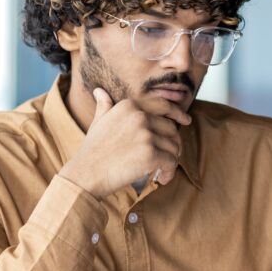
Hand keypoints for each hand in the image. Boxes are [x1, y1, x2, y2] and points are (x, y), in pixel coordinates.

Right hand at [59, 88, 190, 199]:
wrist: (85, 174)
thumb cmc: (93, 151)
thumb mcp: (98, 122)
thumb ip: (105, 106)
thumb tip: (100, 91)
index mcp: (129, 106)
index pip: (163, 106)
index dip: (178, 113)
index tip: (186, 121)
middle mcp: (139, 116)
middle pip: (171, 129)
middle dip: (172, 144)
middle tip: (167, 158)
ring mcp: (145, 135)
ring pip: (173, 147)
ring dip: (171, 160)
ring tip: (161, 171)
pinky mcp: (150, 154)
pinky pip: (171, 162)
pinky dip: (169, 172)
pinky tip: (161, 179)